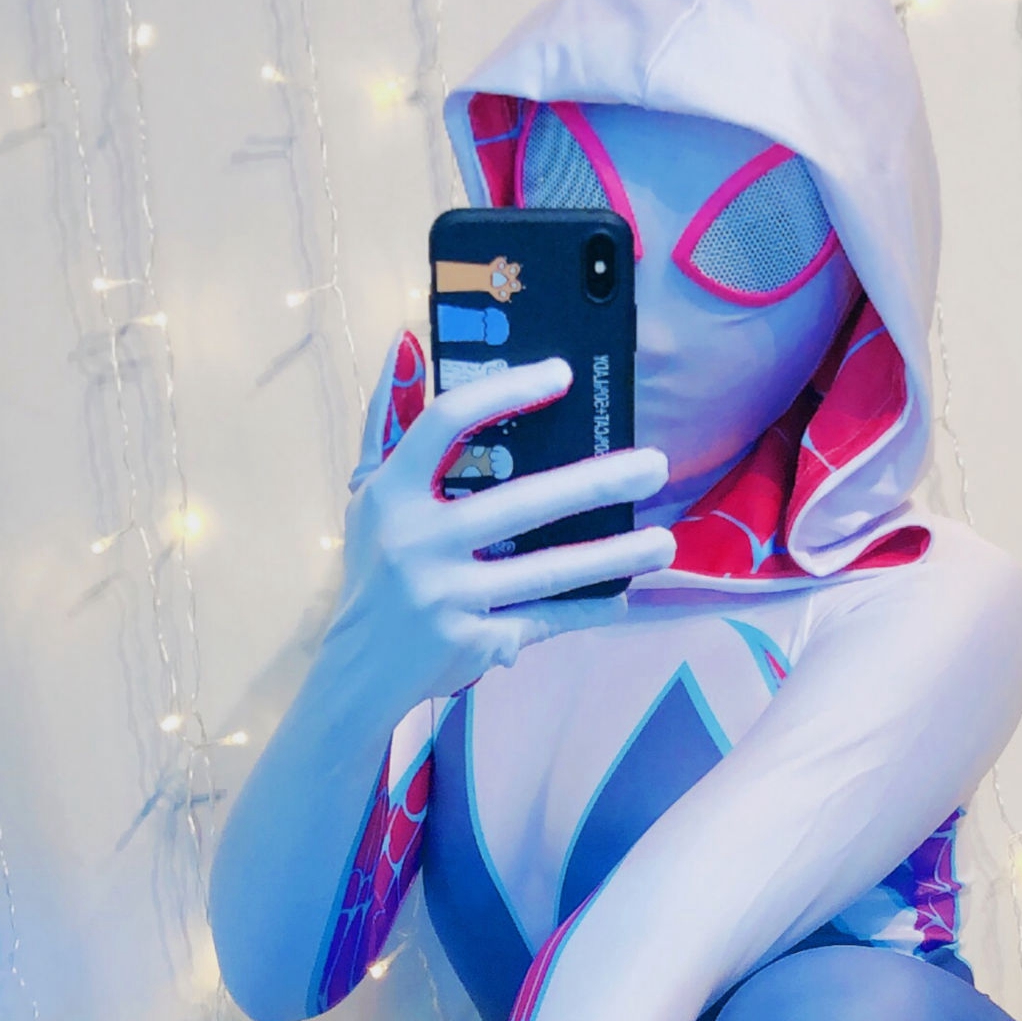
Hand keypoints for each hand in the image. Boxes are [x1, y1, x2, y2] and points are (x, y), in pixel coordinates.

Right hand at [330, 345, 673, 712]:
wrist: (358, 672)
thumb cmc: (375, 573)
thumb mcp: (369, 501)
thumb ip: (387, 428)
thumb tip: (402, 348)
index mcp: (391, 494)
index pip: (447, 423)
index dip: (504, 392)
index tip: (562, 374)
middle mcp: (417, 542)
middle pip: (521, 503)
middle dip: (597, 484)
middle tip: (657, 466)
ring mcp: (447, 596)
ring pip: (547, 571)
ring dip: (615, 556)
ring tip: (664, 542)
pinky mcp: (472, 642)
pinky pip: (543, 620)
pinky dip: (586, 612)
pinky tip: (621, 598)